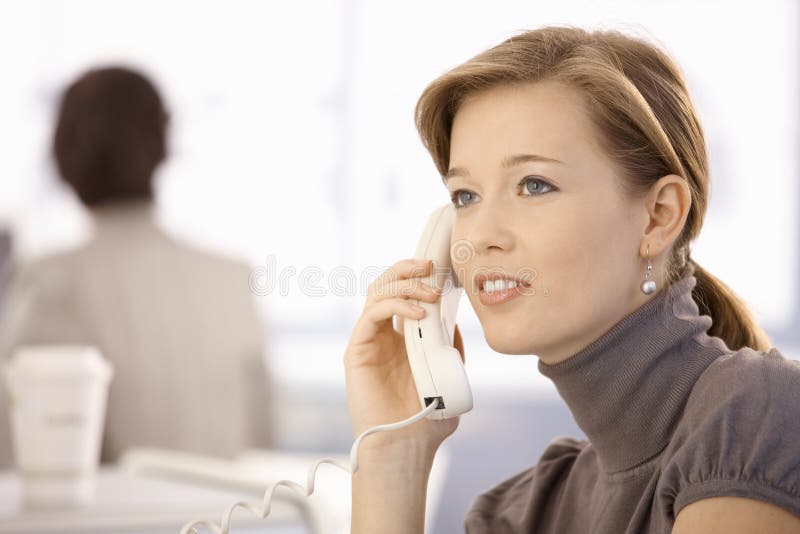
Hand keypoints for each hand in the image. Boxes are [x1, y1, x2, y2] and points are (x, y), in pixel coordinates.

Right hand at [343, 258, 465, 454]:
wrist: (406, 447)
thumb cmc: (427, 418)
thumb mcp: (449, 375)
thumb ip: (451, 348)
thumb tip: (454, 319)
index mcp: (401, 338)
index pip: (404, 293)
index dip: (418, 275)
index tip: (443, 268)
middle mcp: (382, 335)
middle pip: (386, 284)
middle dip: (408, 269)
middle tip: (432, 267)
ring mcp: (368, 341)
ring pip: (377, 292)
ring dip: (405, 285)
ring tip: (431, 295)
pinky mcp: (357, 351)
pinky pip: (371, 315)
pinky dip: (395, 306)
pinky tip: (419, 315)